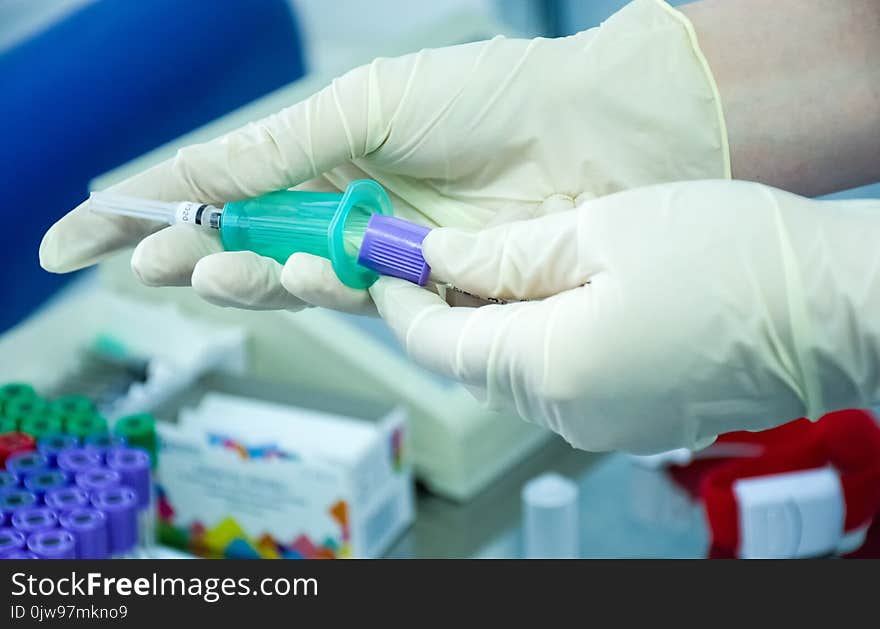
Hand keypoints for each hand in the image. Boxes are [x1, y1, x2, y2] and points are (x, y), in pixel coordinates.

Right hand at [40, 0, 726, 314]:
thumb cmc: (487, 97)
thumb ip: (276, 149)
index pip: (213, 187)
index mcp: (320, 149)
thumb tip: (188, 180)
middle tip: (145, 268)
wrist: (590, 133)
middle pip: (240, 243)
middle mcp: (340, 203)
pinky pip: (351, 299)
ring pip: (288, 280)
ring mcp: (377, 250)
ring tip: (208, 273)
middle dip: (183, 260)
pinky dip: (315, 288)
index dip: (141, 214)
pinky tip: (300, 272)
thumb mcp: (364, 103)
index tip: (72, 238)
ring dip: (243, 280)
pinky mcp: (419, 292)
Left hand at [370, 180, 879, 452]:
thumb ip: (508, 256)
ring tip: (497, 266)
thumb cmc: (736, 259)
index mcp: (556, 370)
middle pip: (475, 364)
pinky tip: (556, 297)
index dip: (401, 301)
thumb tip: (439, 261)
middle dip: (445, 311)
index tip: (383, 261)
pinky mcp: (634, 421)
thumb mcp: (604, 232)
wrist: (838, 305)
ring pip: (517, 374)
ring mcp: (606, 427)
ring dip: (494, 324)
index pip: (440, 345)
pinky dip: (540, 341)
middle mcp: (573, 416)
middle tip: (432, 254)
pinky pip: (561, 382)